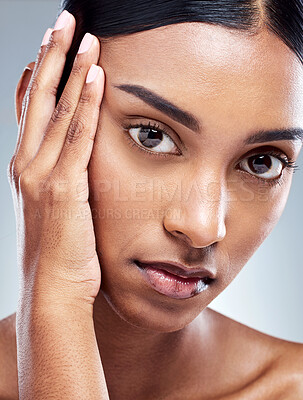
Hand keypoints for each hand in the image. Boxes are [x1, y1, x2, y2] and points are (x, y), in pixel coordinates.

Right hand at [8, 10, 103, 308]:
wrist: (53, 286)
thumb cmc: (59, 249)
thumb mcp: (55, 206)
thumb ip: (62, 175)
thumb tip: (75, 156)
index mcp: (26, 167)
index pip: (31, 109)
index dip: (40, 74)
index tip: (52, 45)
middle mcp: (28, 164)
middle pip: (39, 99)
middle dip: (52, 56)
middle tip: (65, 22)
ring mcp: (43, 174)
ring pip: (58, 110)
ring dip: (71, 69)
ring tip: (84, 35)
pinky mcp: (64, 187)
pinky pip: (77, 137)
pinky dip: (86, 105)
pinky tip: (96, 76)